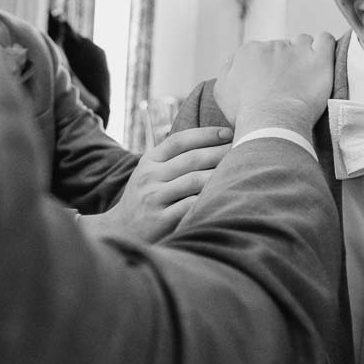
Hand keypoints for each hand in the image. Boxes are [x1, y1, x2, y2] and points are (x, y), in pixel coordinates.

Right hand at [80, 126, 232, 243]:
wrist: (120, 231)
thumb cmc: (145, 198)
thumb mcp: (149, 173)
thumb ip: (171, 158)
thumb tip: (210, 139)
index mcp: (149, 161)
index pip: (179, 140)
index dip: (206, 134)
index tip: (228, 132)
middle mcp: (149, 176)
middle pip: (191, 159)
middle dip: (220, 152)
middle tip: (244, 148)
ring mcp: (154, 198)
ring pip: (194, 181)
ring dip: (219, 175)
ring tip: (240, 171)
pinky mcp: (160, 220)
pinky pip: (190, 206)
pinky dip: (208, 200)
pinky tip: (225, 195)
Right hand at [214, 33, 336, 136]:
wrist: (271, 123)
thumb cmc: (246, 113)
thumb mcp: (222, 92)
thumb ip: (227, 71)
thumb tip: (233, 60)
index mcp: (250, 52)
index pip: (261, 51)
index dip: (267, 67)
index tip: (271, 84)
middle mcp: (272, 46)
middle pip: (282, 47)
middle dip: (285, 62)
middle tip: (288, 85)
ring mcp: (297, 51)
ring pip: (303, 42)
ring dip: (304, 53)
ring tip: (305, 74)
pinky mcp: (319, 59)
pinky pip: (326, 40)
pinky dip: (325, 46)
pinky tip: (323, 58)